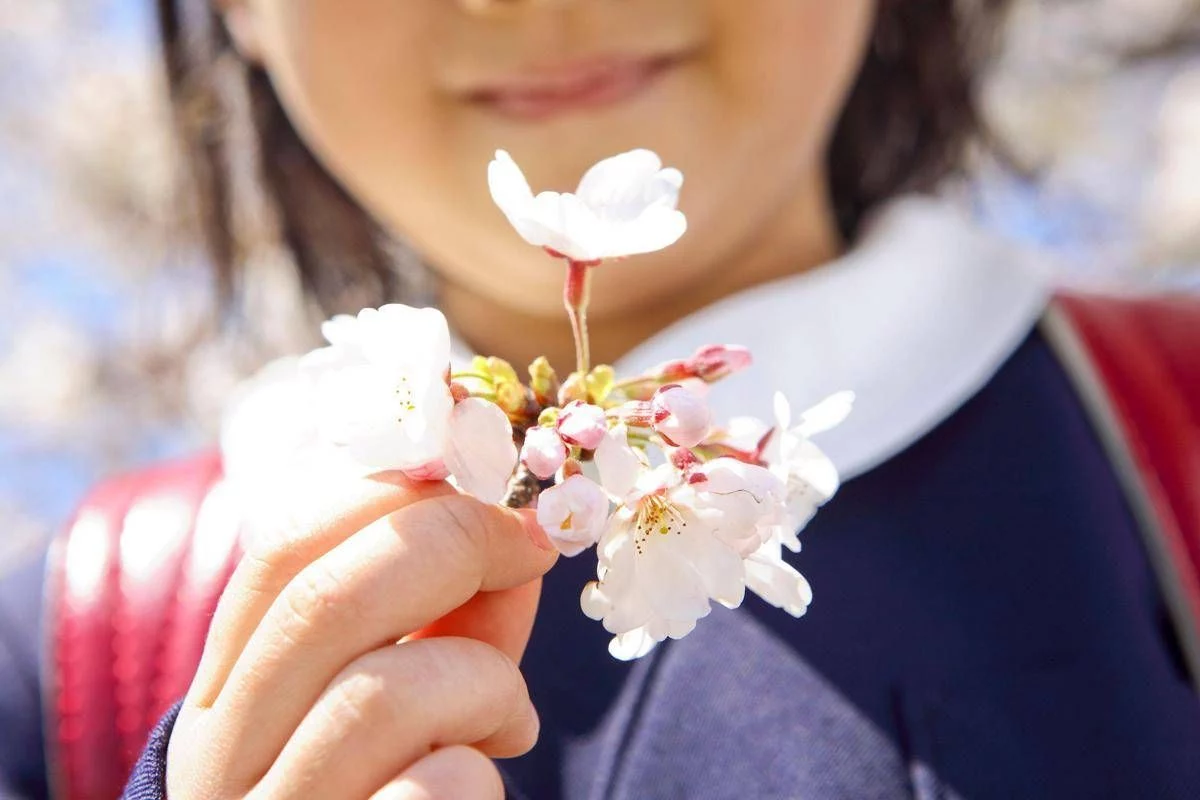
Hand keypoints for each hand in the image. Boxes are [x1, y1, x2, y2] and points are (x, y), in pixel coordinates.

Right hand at [166, 469, 558, 798]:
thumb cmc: (385, 786)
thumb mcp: (411, 692)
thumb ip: (456, 616)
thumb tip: (523, 531)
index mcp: (230, 683)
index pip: (282, 544)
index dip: (396, 489)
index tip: (494, 487)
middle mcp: (223, 754)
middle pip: (325, 600)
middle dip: (455, 543)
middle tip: (536, 547)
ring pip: (380, 695)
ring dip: (484, 680)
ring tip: (509, 717)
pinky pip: (427, 794)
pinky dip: (481, 770)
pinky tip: (484, 777)